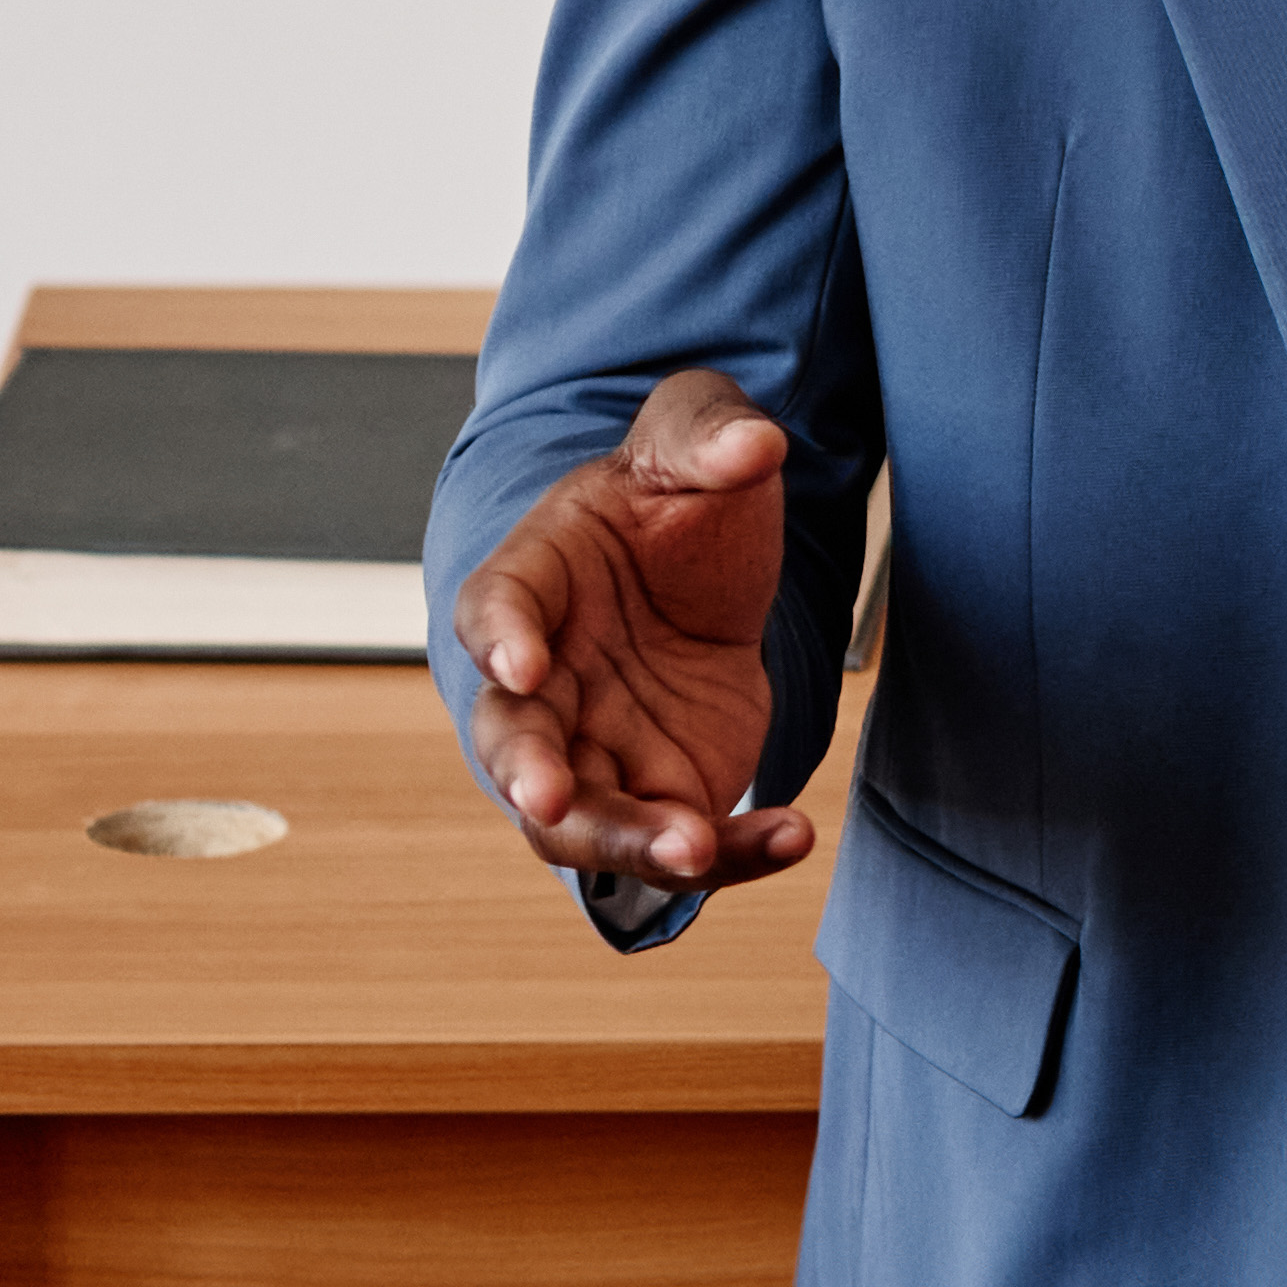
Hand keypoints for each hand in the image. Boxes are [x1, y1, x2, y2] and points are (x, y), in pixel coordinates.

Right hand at [453, 370, 820, 889]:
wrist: (706, 569)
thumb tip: (753, 443)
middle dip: (527, 773)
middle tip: (550, 798)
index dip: (498, 638)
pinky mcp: (661, 789)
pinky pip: (683, 840)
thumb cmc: (674, 503)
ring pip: (580, 818)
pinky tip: (792, 835)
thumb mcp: (693, 440)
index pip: (494, 609)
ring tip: (695, 847)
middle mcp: (546, 680)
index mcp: (533, 580)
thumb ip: (709, 432)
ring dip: (626, 841)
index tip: (521, 664)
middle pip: (513, 740)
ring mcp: (595, 746)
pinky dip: (732, 853)